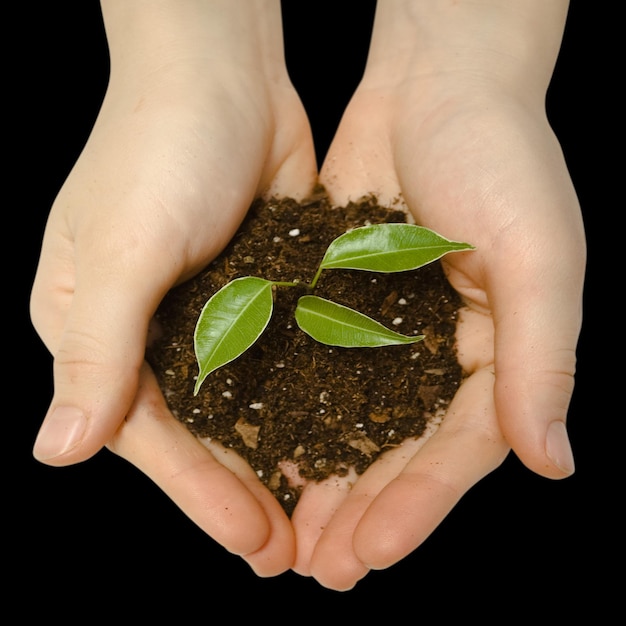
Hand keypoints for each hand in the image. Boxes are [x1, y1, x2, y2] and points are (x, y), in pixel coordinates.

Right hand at [30, 0, 316, 575]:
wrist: (218, 73)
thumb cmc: (155, 147)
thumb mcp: (119, 249)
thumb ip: (95, 350)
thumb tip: (58, 452)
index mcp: (97, 326)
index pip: (145, 434)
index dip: (197, 493)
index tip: (249, 540)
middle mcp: (150, 329)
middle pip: (198, 432)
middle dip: (240, 493)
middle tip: (287, 553)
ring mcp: (208, 311)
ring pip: (244, 405)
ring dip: (276, 459)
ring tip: (315, 515)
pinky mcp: (257, 290)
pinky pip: (279, 359)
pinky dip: (302, 400)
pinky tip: (334, 437)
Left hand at [290, 0, 584, 588]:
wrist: (439, 84)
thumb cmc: (504, 156)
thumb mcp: (539, 255)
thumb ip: (542, 357)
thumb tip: (553, 461)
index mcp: (497, 354)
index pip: (459, 451)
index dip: (418, 506)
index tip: (371, 553)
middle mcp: (440, 353)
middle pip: (399, 450)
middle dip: (361, 510)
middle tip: (318, 569)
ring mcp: (386, 330)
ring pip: (351, 420)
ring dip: (320, 476)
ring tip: (283, 532)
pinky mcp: (340, 300)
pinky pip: (314, 365)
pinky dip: (289, 407)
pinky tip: (260, 447)